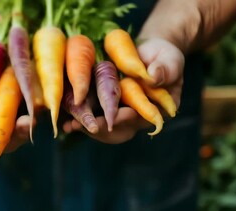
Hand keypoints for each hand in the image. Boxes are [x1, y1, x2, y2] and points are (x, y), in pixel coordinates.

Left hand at [62, 38, 184, 143]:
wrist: (151, 53)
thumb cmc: (165, 56)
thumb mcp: (169, 60)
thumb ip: (165, 70)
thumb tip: (153, 77)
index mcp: (157, 113)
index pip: (140, 120)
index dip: (126, 120)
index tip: (112, 116)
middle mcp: (137, 119)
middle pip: (119, 132)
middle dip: (100, 130)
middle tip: (86, 126)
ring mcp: (120, 115)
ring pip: (103, 129)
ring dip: (86, 128)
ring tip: (70, 127)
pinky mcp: (107, 108)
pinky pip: (93, 117)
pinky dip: (80, 119)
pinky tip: (66, 123)